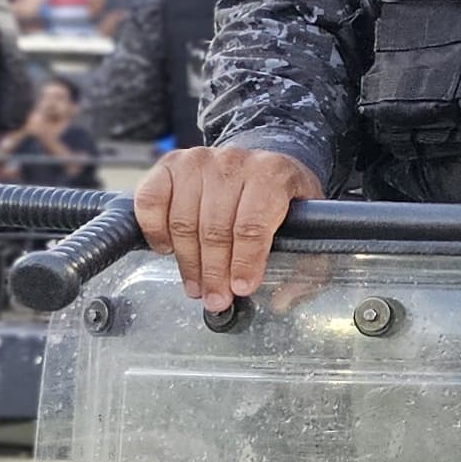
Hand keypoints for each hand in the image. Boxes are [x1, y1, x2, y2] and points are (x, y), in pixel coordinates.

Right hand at [133, 144, 321, 312]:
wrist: (261, 164)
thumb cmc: (282, 198)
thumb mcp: (309, 225)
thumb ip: (305, 263)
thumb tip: (282, 301)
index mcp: (273, 174)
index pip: (252, 225)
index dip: (244, 262)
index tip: (240, 288)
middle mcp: (234, 162)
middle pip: (215, 229)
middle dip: (214, 272)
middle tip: (215, 299)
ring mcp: (199, 161)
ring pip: (183, 221)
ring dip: (187, 262)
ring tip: (195, 286)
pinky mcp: (170, 165)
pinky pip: (151, 202)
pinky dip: (155, 230)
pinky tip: (168, 249)